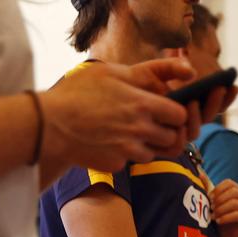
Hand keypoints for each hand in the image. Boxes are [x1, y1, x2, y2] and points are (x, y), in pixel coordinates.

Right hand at [41, 58, 198, 170]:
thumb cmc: (78, 92)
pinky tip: (111, 141)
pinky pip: (133, 161)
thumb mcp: (112, 72)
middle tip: (151, 123)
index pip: (180, 116)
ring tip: (129, 131)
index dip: (177, 114)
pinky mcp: (118, 163)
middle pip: (174, 138)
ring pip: (156, 153)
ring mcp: (130, 149)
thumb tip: (187, 71)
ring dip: (149, 144)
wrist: (49, 125)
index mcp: (142, 104)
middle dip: (167, 131)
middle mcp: (140, 129)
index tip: (167, 111)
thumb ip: (149, 73)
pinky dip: (127, 154)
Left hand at [210, 179, 237, 236]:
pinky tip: (219, 221)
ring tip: (213, 216)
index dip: (218, 189)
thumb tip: (199, 172)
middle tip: (210, 207)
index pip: (230, 183)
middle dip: (220, 199)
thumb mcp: (213, 203)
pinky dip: (226, 217)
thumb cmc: (219, 220)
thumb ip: (208, 187)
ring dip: (221, 209)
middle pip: (234, 192)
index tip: (209, 198)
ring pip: (235, 203)